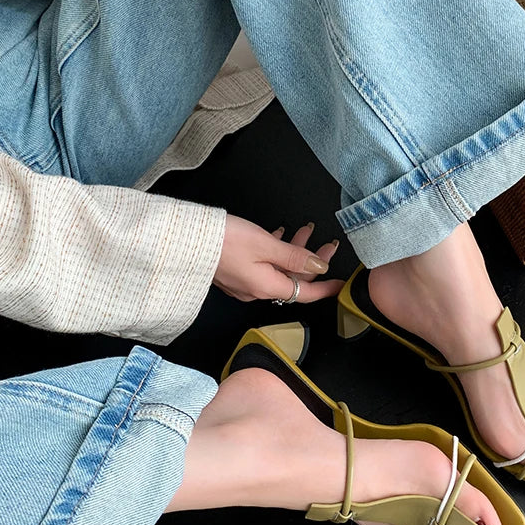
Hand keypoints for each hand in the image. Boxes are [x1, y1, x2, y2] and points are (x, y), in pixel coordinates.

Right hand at [213, 215, 343, 302]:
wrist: (183, 239)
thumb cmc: (223, 240)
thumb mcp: (266, 245)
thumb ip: (295, 256)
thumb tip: (320, 266)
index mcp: (267, 286)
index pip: (305, 293)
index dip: (325, 288)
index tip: (341, 284)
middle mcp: (256, 289)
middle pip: (293, 279)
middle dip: (312, 261)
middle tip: (327, 244)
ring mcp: (244, 282)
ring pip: (278, 269)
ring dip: (294, 252)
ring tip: (304, 231)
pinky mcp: (234, 272)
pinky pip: (263, 265)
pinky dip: (275, 251)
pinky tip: (279, 234)